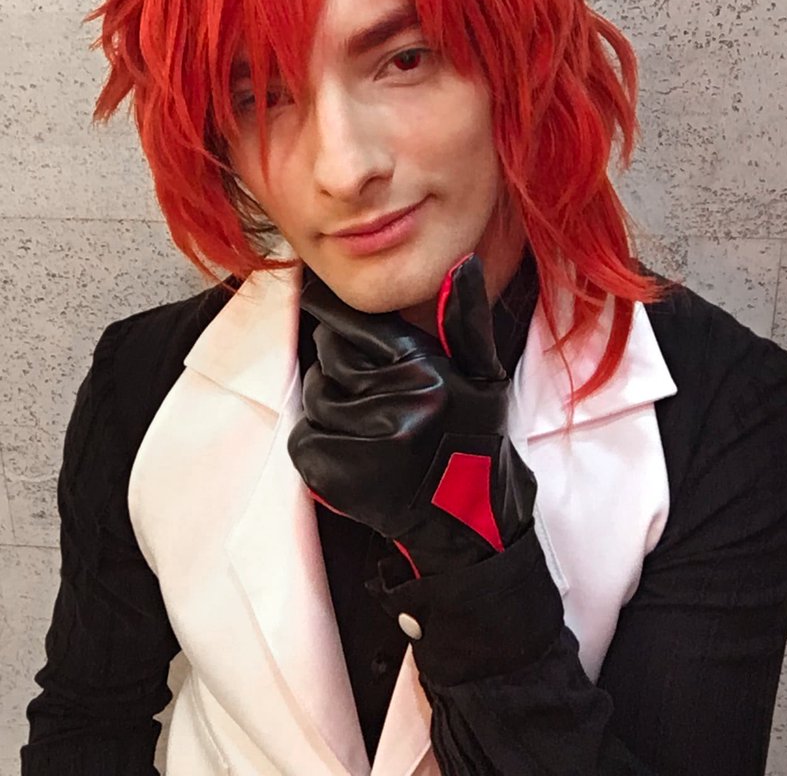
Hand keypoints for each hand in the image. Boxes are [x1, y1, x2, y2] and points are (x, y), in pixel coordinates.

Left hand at [287, 253, 537, 577]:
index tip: (320, 303)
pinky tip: (351, 446)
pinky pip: (304, 433)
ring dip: (330, 398)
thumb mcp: (482, 374)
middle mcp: (393, 407)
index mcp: (426, 374)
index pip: (362, 326)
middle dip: (340, 360)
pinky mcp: (334, 474)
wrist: (469, 523)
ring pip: (315, 392)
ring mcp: (361, 443)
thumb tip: (462, 263)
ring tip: (364, 418)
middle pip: (331, 354)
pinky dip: (318, 436)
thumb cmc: (473, 438)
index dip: (340, 316)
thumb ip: (464, 316)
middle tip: (364, 381)